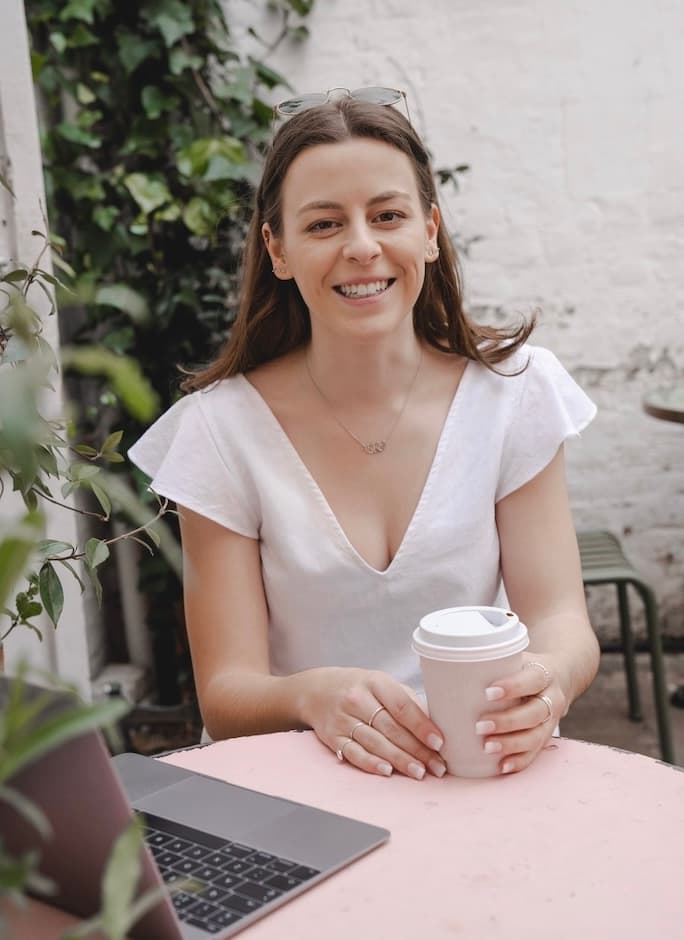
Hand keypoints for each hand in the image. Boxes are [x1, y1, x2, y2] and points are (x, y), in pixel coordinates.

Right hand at [298, 667, 446, 778]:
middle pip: (391, 728)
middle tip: (437, 766)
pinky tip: (387, 771)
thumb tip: (433, 726)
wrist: (317, 690)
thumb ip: (405, 701)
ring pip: (375, 743)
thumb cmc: (359, 688)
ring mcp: (343, 719)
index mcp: (375, 682)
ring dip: (399, 760)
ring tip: (419, 772)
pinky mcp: (333, 737)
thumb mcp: (381, 683)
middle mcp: (357, 699)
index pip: (402, 706)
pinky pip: (354, 753)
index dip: (421, 726)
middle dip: (417, 750)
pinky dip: (371, 763)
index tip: (439, 742)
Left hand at [475, 655, 566, 774]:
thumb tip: (451, 667)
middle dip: (507, 722)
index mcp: (544, 674)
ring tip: (487, 747)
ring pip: (535, 737)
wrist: (555, 679)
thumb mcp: (515, 659)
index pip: (531, 680)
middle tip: (480, 726)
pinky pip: (535, 753)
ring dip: (511, 744)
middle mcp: (552, 699)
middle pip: (533, 713)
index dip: (512, 687)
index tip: (488, 693)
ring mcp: (551, 721)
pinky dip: (519, 761)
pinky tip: (502, 766)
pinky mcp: (546, 737)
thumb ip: (493, 664)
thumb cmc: (524, 668)